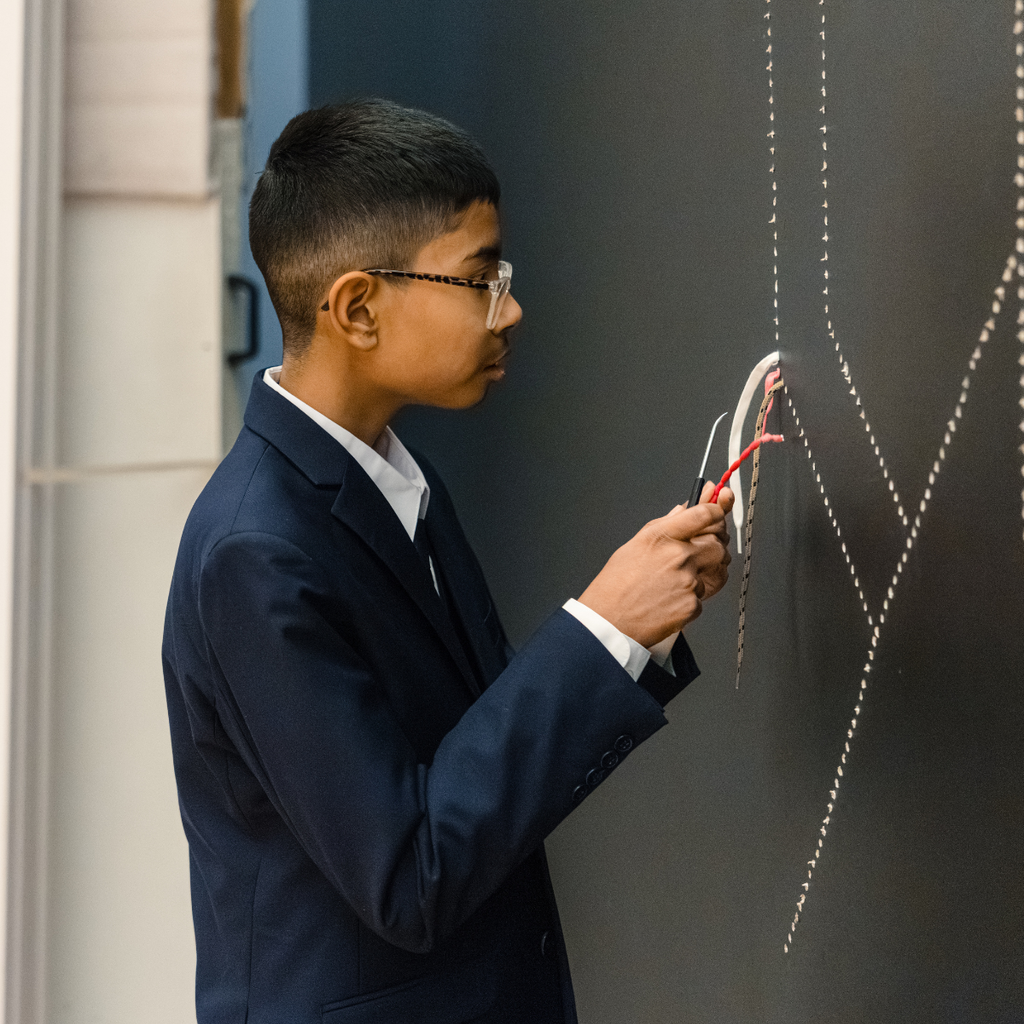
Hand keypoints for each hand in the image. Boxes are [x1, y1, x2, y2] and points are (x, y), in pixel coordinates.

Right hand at [577, 490, 732, 648]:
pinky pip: (701, 598)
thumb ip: (664, 526)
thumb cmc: (615, 586)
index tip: (717, 513)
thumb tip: (682, 512)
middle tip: (697, 559)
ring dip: (698, 577)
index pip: (702, 514)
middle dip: (712, 551)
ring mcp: (687, 581)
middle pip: (717, 545)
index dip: (715, 512)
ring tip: (672, 585)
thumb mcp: (634, 546)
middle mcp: (677, 556)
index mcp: (660, 537)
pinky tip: (668, 601)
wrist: (609, 622)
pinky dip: (689, 601)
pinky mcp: (692, 605)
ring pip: (711, 574)